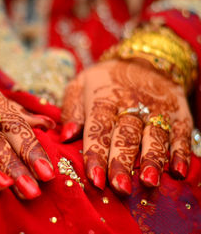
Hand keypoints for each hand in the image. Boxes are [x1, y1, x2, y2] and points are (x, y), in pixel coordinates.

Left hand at [60, 59, 191, 194]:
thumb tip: (67, 135)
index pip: (98, 130)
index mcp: (103, 101)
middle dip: (122, 163)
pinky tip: (179, 172)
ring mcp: (155, 111)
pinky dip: (181, 153)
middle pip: (126, 137)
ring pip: (154, 137)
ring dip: (153, 160)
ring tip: (149, 182)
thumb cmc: (104, 80)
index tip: (94, 179)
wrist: (143, 60)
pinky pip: (180, 134)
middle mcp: (130, 107)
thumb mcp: (80, 85)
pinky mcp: (177, 114)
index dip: (96, 155)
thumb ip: (71, 109)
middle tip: (119, 187)